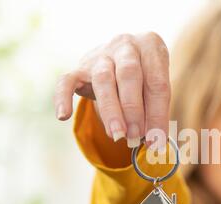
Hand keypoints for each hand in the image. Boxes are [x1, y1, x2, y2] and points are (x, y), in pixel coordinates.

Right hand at [53, 32, 169, 148]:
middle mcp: (126, 45)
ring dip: (111, 110)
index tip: (157, 140)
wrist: (119, 57)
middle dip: (133, 110)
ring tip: (117, 134)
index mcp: (151, 46)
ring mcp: (101, 53)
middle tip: (135, 136)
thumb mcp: (155, 87)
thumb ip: (155, 111)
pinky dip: (63, 98)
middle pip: (129, 75)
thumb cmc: (144, 76)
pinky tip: (63, 116)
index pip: (158, 83)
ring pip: (103, 79)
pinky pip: (67, 80)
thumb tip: (155, 141)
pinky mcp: (80, 66)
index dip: (158, 115)